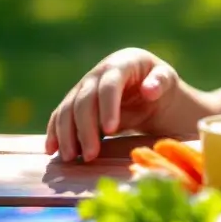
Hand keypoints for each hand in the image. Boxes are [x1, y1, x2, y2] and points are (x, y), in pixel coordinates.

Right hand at [46, 48, 180, 162]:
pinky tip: (52, 150)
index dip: (108, 107)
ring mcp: (84, 86)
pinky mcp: (75, 100)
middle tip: (91, 155)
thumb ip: (160, 82)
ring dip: (66, 134)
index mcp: (123, 62)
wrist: (148, 89)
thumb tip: (149, 90)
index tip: (111, 130)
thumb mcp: (168, 81)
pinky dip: (55, 131)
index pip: (109, 85)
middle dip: (85, 128)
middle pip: (84, 100)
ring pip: (67, 108)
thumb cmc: (160, 85)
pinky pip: (60, 115)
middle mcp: (99, 72)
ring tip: (71, 158)